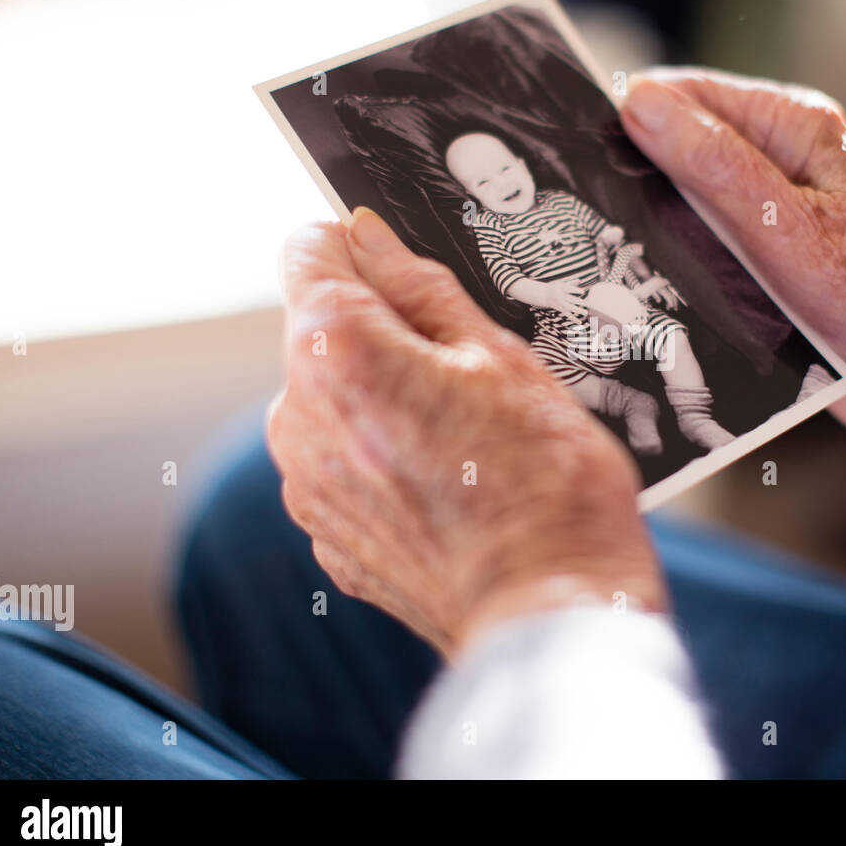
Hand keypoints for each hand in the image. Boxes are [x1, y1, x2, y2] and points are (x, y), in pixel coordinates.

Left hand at [266, 208, 666, 658]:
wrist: (549, 608)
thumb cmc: (543, 479)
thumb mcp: (500, 355)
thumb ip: (420, 287)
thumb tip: (370, 236)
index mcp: (335, 351)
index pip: (309, 250)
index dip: (361, 247)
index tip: (406, 267)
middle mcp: (295, 415)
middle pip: (324, 331)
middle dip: (383, 332)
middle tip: (470, 370)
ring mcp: (305, 483)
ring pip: (334, 400)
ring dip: (383, 398)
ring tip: (468, 437)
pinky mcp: (326, 535)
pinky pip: (345, 463)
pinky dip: (384, 457)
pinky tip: (450, 484)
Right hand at [530, 277, 588, 318]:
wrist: (544, 295)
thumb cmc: (555, 288)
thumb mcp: (562, 284)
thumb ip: (571, 283)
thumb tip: (579, 280)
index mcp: (561, 289)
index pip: (569, 290)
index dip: (576, 290)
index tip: (583, 292)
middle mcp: (561, 296)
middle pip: (571, 300)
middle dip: (580, 302)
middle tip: (588, 304)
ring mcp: (561, 304)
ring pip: (570, 308)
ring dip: (578, 311)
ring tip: (586, 313)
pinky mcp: (561, 309)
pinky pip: (568, 315)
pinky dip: (573, 319)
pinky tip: (579, 323)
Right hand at [621, 68, 845, 468]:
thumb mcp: (790, 231)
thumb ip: (715, 168)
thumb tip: (638, 103)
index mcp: (790, 130)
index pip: (680, 97)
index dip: (624, 123)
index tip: (574, 163)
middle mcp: (778, 169)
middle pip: (676, 158)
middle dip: (631, 188)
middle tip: (583, 231)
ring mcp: (773, 224)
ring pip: (685, 217)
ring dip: (652, 243)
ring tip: (606, 276)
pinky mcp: (771, 275)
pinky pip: (707, 266)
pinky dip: (679, 281)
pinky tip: (649, 309)